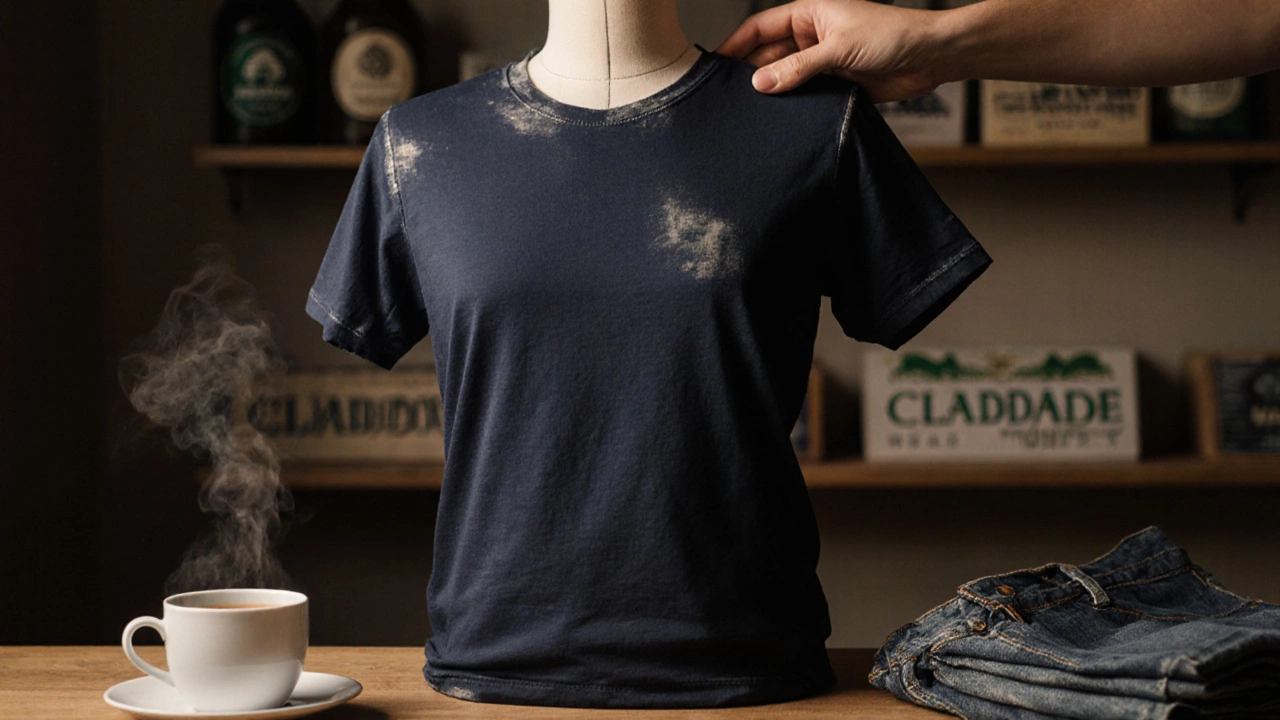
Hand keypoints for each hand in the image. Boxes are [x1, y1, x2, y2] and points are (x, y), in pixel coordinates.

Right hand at [716, 0, 944, 102]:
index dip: (735, 45)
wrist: (931, 57)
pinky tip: (781, 122)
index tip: (713, 65)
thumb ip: (798, 67)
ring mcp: (822, 63)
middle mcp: (811, 38)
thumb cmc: (893, 34)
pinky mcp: (835, 86)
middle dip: (750, 74)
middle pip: (768, 56)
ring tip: (750, 114)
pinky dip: (794, 109)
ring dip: (773, 94)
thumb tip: (760, 82)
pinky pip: (806, 98)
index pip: (759, 28)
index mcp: (808, 15)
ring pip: (786, 80)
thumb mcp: (839, 47)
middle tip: (728, 98)